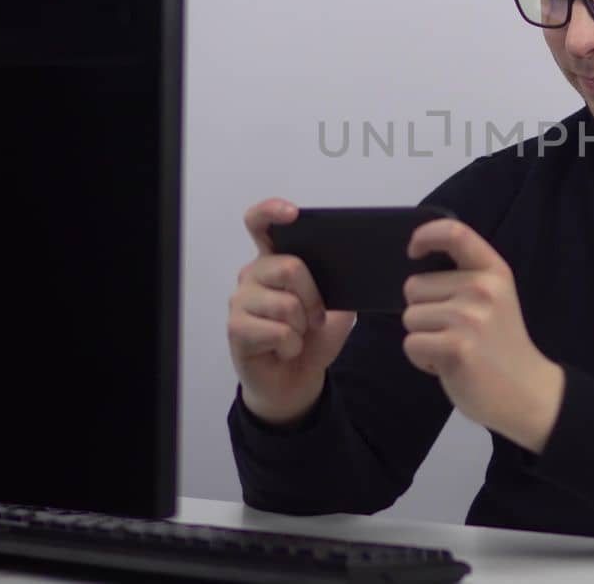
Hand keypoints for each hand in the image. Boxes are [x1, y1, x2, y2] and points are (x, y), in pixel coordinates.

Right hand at [228, 198, 356, 425]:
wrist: (297, 381)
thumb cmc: (313, 340)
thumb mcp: (337, 309)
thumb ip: (341, 285)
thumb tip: (358, 269)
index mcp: (274, 260)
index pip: (260, 223)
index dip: (272, 211)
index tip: (293, 213)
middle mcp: (252, 274)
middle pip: (288, 266)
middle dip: (313, 298)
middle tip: (315, 319)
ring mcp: (240, 300)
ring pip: (286, 303)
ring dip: (302, 327)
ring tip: (296, 336)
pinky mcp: (236, 328)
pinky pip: (277, 331)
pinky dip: (292, 345)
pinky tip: (285, 351)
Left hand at [401, 219, 564, 453]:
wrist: (528, 392)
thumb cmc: (501, 346)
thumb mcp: (494, 299)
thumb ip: (465, 279)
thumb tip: (416, 267)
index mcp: (494, 271)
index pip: (454, 233)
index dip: (426, 235)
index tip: (414, 250)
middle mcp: (483, 289)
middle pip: (414, 286)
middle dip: (424, 311)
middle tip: (456, 332)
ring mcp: (469, 318)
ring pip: (410, 317)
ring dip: (424, 337)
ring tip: (456, 348)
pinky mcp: (455, 348)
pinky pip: (412, 344)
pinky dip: (423, 359)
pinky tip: (451, 364)